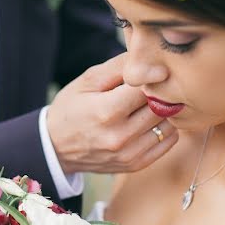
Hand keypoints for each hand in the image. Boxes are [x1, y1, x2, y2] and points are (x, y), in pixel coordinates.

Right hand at [46, 53, 178, 175]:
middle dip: (161, 92)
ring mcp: (129, 153)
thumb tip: (151, 60)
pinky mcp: (135, 164)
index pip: (148, 87)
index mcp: (107, 111)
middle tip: (154, 86)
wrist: (56, 148)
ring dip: (165, 110)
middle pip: (161, 105)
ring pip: (169, 124)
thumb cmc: (71, 108)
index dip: (152, 76)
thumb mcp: (87, 81)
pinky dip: (166, 128)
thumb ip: (119, 67)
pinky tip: (151, 120)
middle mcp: (120, 135)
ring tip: (151, 103)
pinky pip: (168, 141)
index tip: (150, 72)